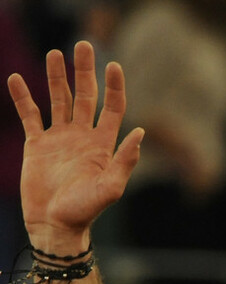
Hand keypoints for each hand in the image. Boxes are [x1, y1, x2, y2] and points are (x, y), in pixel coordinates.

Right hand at [6, 40, 142, 254]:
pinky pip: (29, 115)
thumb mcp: (110, 188)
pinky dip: (22, 97)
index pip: (111, 108)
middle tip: (84, 45)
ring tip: (55, 54)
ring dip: (57, 77)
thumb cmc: (84, 211)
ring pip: (59, 100)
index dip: (114, 87)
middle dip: (85, 71)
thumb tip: (140, 132)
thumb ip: (125, 161)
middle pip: (86, 96)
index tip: (113, 65)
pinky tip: (16, 78)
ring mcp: (59, 139)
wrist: (55, 226)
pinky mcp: (37, 145)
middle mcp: (82, 138)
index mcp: (102, 146)